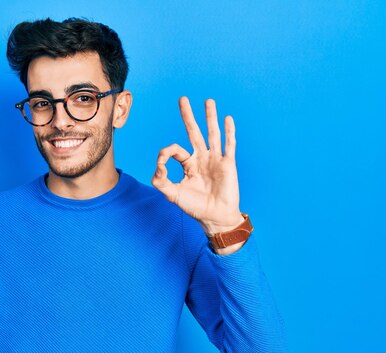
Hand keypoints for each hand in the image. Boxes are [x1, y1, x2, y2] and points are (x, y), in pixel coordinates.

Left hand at [151, 97, 243, 235]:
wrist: (215, 218)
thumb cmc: (195, 207)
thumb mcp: (172, 194)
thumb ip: (160, 181)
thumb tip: (157, 166)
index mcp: (188, 165)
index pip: (175, 150)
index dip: (166, 154)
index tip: (162, 166)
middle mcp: (201, 158)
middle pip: (194, 132)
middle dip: (188, 116)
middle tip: (182, 99)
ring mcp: (215, 159)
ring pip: (212, 133)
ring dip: (210, 117)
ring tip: (208, 101)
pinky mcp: (228, 164)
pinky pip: (229, 145)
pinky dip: (229, 132)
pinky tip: (228, 118)